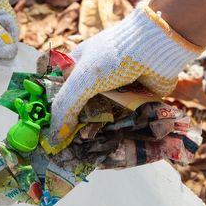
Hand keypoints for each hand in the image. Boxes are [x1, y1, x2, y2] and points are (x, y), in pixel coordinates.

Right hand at [48, 2, 202, 145]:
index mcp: (76, 68)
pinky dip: (118, 131)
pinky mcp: (134, 100)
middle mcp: (94, 80)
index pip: (58, 94)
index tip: (49, 136)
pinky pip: (122, 120)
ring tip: (88, 155)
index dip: (52, 114)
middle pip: (80, 109)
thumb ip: (65, 107)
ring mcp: (115, 90)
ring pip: (101, 117)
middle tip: (69, 151)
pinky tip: (111, 147)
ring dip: (97, 133)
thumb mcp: (82, 80)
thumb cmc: (113, 57)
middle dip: (76, 129)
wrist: (155, 50)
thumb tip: (55, 138)